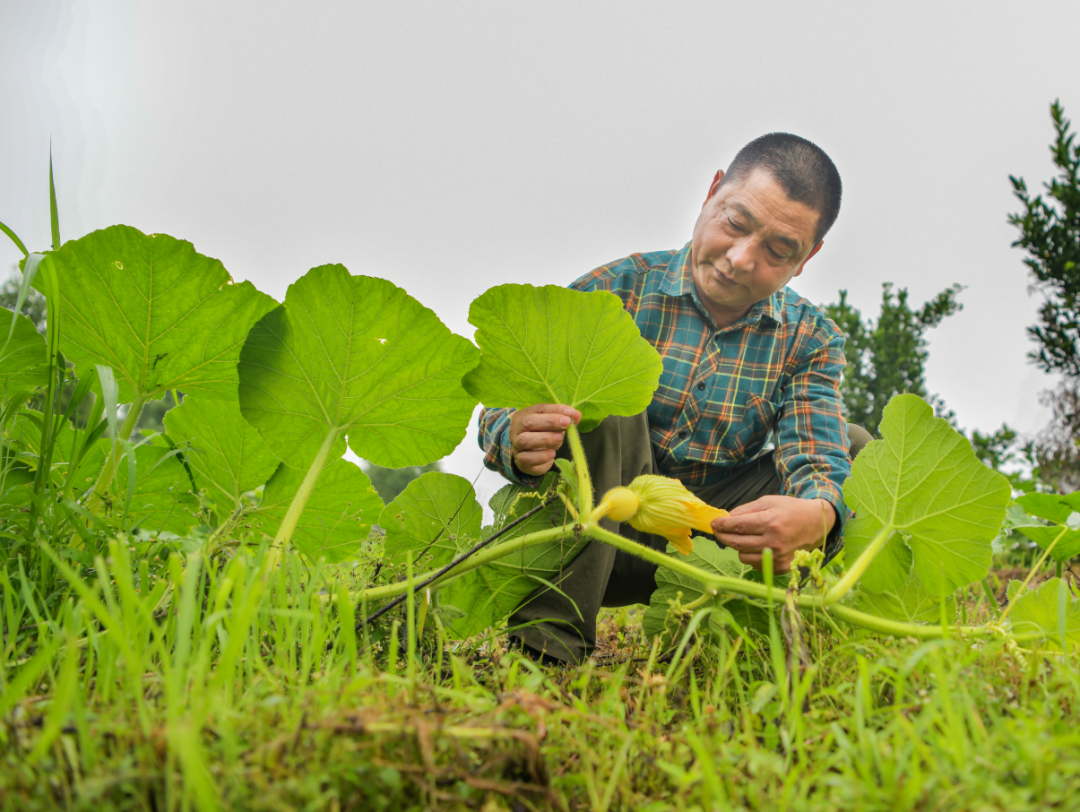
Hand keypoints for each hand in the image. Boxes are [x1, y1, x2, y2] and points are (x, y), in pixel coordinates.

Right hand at [509, 404, 581, 476]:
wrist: (530, 458)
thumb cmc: (543, 437)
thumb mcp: (554, 427)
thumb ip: (564, 420)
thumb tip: (576, 415)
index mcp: (525, 415)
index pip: (539, 409)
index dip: (556, 410)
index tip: (571, 413)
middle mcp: (517, 429)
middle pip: (528, 422)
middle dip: (549, 421)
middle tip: (566, 423)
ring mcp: (516, 445)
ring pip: (525, 440)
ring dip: (545, 439)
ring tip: (559, 439)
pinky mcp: (520, 461)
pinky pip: (527, 458)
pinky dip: (541, 456)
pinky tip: (552, 454)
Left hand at [710, 495, 835, 572]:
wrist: (817, 523)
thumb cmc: (790, 509)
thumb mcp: (769, 501)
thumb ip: (746, 510)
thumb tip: (726, 519)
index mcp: (771, 523)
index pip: (738, 526)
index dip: (722, 525)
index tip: (713, 524)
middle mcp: (774, 543)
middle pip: (736, 544)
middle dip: (723, 536)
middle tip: (719, 531)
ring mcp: (778, 558)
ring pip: (743, 557)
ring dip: (738, 547)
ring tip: (745, 537)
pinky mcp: (781, 568)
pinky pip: (755, 564)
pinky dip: (752, 556)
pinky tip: (758, 546)